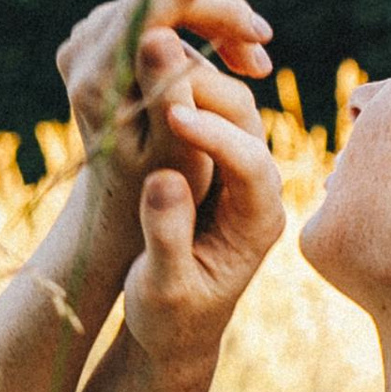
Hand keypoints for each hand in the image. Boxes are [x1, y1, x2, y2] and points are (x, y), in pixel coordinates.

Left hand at [57, 0, 272, 189]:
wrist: (128, 196)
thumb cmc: (161, 186)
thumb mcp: (174, 152)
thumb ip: (168, 94)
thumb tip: (161, 33)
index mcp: (97, 79)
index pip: (145, 9)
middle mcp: (83, 50)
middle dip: (220, 13)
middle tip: (265, 48)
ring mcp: (89, 39)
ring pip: (165, 0)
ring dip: (215, 22)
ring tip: (255, 64)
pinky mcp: (104, 37)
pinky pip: (159, 11)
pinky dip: (199, 27)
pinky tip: (230, 57)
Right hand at [121, 59, 287, 375]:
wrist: (174, 325)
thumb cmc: (170, 317)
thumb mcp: (162, 290)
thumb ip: (166, 238)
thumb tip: (163, 179)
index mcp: (258, 222)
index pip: (251, 164)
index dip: (215, 136)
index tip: (171, 116)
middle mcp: (257, 186)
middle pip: (244, 119)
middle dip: (200, 92)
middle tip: (150, 73)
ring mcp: (237, 165)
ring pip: (224, 102)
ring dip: (184, 79)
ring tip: (137, 66)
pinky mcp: (212, 154)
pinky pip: (199, 105)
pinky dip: (170, 86)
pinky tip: (132, 76)